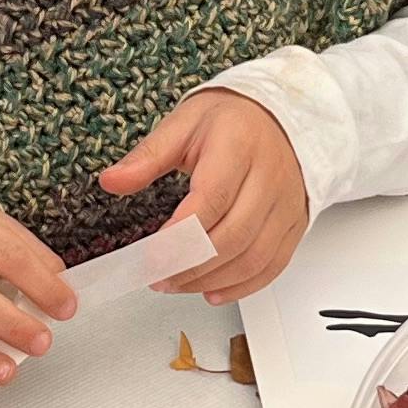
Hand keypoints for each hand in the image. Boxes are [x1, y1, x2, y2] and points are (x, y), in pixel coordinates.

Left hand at [98, 87, 308, 304]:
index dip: (181, 234)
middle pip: (233, 236)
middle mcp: (270, 175)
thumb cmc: (231, 120)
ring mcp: (287, 202)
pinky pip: (272, 265)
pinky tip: (212, 291)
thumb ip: (147, 157)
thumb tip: (111, 181)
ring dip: (211, 280)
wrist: (281, 116)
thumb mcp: (183, 124)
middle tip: (158, 277)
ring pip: (253, 257)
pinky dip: (241, 286)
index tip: (151, 255)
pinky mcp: (295, 223)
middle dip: (191, 265)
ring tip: (177, 284)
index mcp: (239, 145)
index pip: (212, 199)